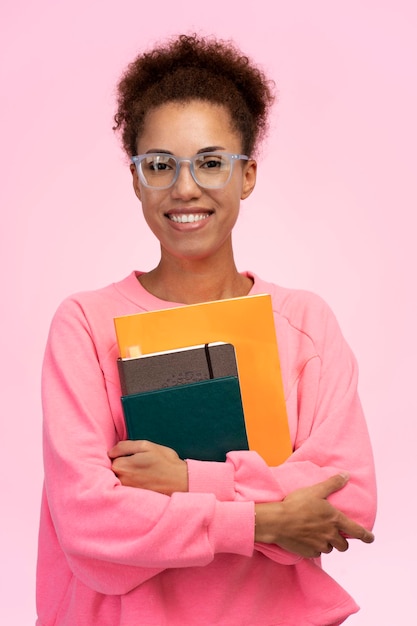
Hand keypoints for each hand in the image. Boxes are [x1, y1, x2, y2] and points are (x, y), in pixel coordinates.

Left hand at [108, 440, 187, 495]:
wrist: (181, 481)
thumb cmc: (165, 461)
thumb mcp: (146, 446)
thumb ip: (124, 446)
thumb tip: (110, 452)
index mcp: (122, 466)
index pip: (111, 458)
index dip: (121, 454)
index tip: (132, 455)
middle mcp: (122, 480)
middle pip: (114, 470)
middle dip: (123, 464)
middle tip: (139, 463)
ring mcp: (127, 490)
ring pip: (120, 478)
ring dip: (127, 475)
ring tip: (143, 472)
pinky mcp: (134, 497)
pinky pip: (126, 488)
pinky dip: (133, 483)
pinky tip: (144, 480)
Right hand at [254, 474, 374, 557]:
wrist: (278, 521)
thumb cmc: (297, 504)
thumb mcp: (316, 490)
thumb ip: (333, 484)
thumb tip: (346, 475)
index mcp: (335, 520)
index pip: (357, 532)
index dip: (366, 536)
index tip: (370, 538)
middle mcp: (331, 536)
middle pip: (344, 546)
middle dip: (342, 541)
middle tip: (335, 534)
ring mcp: (320, 546)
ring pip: (330, 549)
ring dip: (327, 544)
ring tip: (318, 534)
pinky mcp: (309, 553)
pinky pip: (316, 553)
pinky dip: (315, 548)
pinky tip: (307, 539)